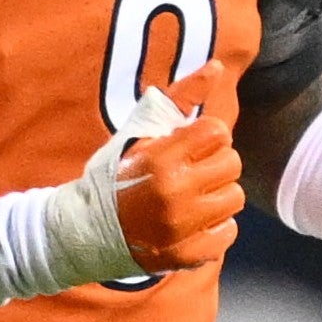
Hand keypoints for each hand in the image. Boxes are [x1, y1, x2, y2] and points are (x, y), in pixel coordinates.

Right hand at [110, 60, 244, 271]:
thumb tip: (218, 67)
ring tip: (192, 196)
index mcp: (161, 158)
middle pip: (232, 163)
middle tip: (192, 171)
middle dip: (214, 163)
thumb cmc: (116, 172)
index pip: (218, 131)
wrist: (87, 228)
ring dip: (217, 194)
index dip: (206, 136)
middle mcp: (174, 192)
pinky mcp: (187, 255)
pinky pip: (229, 231)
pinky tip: (193, 222)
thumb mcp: (139, 130)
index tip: (189, 146)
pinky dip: (215, 227)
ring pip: (234, 197)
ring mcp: (182, 227)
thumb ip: (180, 97)